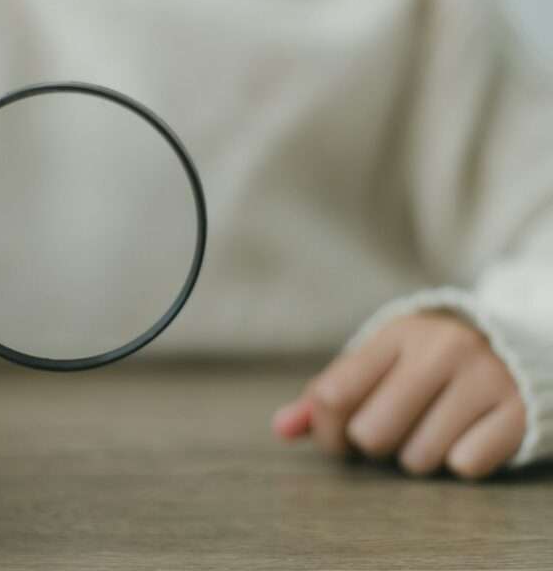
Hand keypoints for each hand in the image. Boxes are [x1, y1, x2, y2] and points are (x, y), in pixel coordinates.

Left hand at [273, 313, 524, 478]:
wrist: (512, 352)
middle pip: (371, 434)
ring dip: (416, 456)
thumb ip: (323, 398)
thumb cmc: (421, 367)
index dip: (327, 431)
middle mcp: (442, 348)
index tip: (339, 436)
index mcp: (397, 334)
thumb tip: (281, 428)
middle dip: (373, 445)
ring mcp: (485, 377)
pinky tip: (467, 434)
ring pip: (417, 457)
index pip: (332, 396)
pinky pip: (465, 465)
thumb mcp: (375, 368)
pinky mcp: (519, 411)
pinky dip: (460, 461)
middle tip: (391, 430)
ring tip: (431, 429)